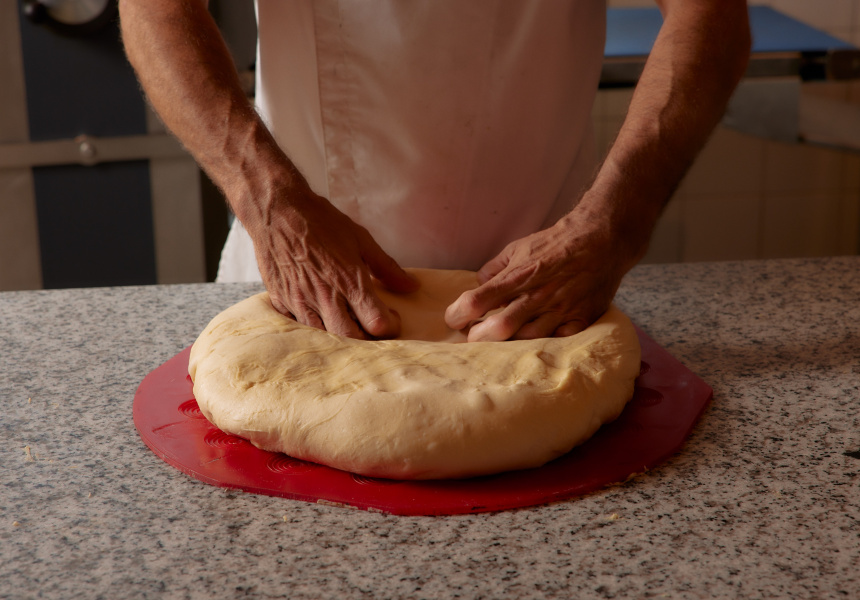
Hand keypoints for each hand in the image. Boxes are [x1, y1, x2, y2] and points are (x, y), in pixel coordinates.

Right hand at [245, 179, 417, 338]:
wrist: (277, 211)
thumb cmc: (321, 222)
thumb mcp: (361, 239)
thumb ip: (387, 267)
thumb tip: (411, 285)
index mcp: (349, 281)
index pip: (377, 323)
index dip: (391, 325)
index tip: (391, 316)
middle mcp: (325, 296)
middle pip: (351, 338)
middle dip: (368, 338)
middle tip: (372, 324)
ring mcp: (301, 301)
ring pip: (325, 337)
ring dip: (341, 336)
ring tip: (349, 321)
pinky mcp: (282, 301)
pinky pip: (301, 326)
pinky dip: (316, 326)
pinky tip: (322, 314)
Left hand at [444, 209, 634, 341]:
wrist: (601, 239)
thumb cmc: (556, 243)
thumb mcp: (519, 247)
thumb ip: (495, 268)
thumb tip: (477, 285)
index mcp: (518, 275)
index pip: (478, 300)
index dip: (459, 314)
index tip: (454, 319)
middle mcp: (537, 295)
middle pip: (500, 327)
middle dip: (479, 337)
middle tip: (473, 336)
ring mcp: (560, 309)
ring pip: (527, 338)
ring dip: (508, 343)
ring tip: (500, 340)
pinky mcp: (580, 319)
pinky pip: (558, 341)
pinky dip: (543, 343)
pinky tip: (534, 341)